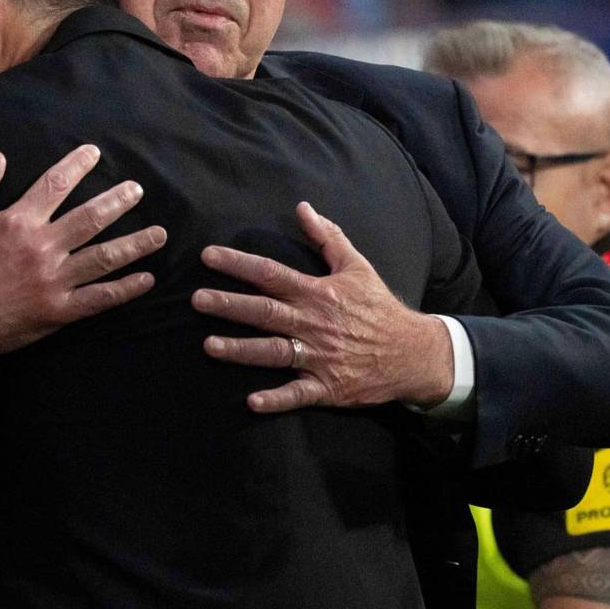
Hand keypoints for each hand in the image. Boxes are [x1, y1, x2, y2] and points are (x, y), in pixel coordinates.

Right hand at [0, 144, 165, 367]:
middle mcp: (42, 248)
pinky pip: (99, 298)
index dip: (77, 165)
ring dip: (135, 244)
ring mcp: (54, 281)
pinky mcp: (59, 311)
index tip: (95, 153)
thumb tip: (0, 157)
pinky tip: (146, 279)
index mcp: (18, 222)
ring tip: (159, 234)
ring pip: (104, 258)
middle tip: (137, 191)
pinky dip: (125, 289)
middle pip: (91, 218)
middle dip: (118, 201)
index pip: (55, 185)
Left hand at [192, 202, 452, 411]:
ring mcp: (319, 357)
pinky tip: (252, 401)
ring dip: (241, 350)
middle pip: (265, 312)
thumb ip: (327, 236)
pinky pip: (297, 394)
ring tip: (209, 345)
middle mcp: (313, 323)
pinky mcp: (327, 387)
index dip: (238, 264)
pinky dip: (276, 399)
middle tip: (195, 300)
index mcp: (317, 292)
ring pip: (273, 352)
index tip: (208, 256)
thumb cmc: (378, 306)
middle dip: (229, 305)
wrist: (413, 352)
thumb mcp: (356, 265)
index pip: (271, 273)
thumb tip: (302, 207)